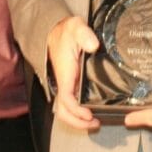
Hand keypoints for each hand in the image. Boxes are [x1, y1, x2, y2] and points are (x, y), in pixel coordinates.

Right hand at [47, 15, 99, 130]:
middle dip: (76, 122)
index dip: (76, 110)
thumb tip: (94, 46)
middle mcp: (63, 82)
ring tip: (94, 123)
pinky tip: (90, 113)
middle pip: (62, 111)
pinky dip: (77, 113)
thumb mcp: (77, 28)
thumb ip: (85, 34)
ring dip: (76, 120)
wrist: (57, 31)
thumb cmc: (67, 31)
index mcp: (65, 73)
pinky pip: (69, 104)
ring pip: (64, 110)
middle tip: (94, 123)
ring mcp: (66, 84)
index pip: (66, 98)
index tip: (88, 114)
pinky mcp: (69, 84)